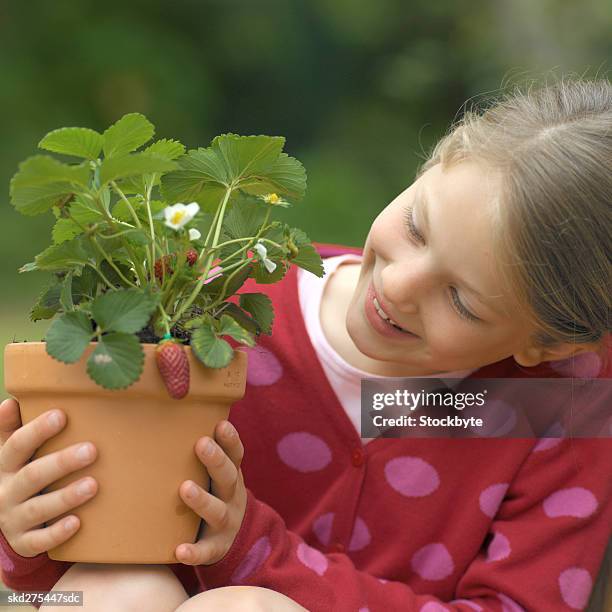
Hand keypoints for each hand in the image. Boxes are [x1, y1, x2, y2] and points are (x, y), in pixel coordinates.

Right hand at [0, 398, 97, 556]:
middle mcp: (5, 492)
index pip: (16, 445)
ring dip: (65, 496)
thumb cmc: (20, 474)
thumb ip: (12, 429)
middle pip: (32, 476)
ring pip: (37, 509)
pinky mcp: (23, 543)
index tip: (61, 415)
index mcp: (4, 465)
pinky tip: (77, 522)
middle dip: (62, 462)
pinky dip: (57, 532)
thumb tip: (11, 400)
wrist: (8, 523)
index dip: (36, 430)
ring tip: (93, 485)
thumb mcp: (12, 453)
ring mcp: (12, 519)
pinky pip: (38, 541)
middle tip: (92, 450)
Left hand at [175, 419, 246, 565]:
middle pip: (228, 477)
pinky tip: (180, 550)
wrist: (235, 538)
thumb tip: (168, 415)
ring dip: (202, 500)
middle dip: (216, 461)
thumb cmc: (213, 494)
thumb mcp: (216, 475)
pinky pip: (206, 551)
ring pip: (217, 511)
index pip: (236, 454)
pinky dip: (195, 551)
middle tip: (201, 444)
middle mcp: (232, 496)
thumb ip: (202, 453)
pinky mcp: (216, 548)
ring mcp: (226, 522)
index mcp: (232, 475)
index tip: (221, 425)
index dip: (230, 440)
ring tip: (185, 488)